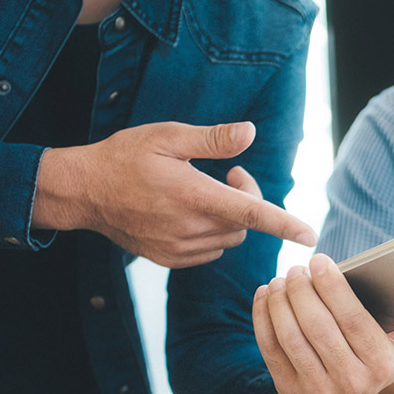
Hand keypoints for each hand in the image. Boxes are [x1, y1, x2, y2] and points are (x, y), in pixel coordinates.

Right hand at [32, 121, 316, 267]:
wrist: (83, 192)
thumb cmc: (123, 157)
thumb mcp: (168, 137)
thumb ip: (212, 139)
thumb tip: (250, 134)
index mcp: (194, 196)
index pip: (251, 213)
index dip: (284, 223)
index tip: (310, 236)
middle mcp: (190, 228)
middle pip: (244, 224)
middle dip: (247, 199)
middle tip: (229, 174)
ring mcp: (179, 249)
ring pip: (228, 239)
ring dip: (229, 218)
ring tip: (204, 191)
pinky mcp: (171, 260)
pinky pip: (209, 251)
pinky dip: (212, 233)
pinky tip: (190, 212)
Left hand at [253, 253, 393, 393]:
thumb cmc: (370, 369)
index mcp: (380, 364)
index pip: (354, 320)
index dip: (333, 288)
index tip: (319, 261)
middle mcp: (350, 380)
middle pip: (319, 326)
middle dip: (304, 291)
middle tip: (297, 267)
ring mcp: (317, 388)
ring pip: (292, 336)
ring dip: (282, 302)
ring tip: (282, 279)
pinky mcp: (289, 389)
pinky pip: (271, 348)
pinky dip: (264, 317)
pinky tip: (267, 296)